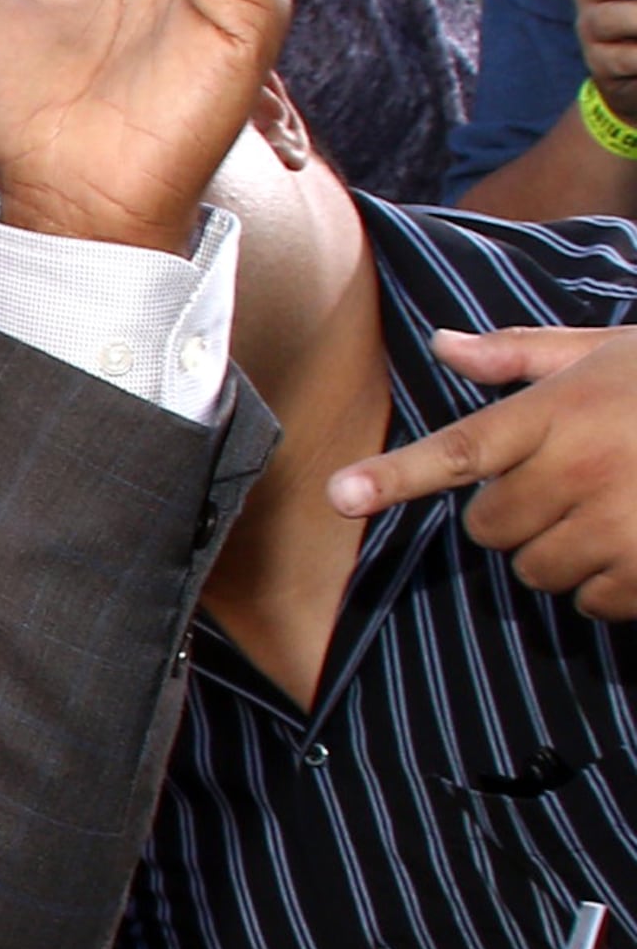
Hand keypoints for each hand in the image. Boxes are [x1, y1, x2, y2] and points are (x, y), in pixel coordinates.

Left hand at [325, 326, 636, 611]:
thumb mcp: (608, 352)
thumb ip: (522, 357)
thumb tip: (443, 346)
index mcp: (561, 413)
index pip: (461, 450)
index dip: (396, 477)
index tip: (339, 495)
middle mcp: (581, 470)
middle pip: (490, 529)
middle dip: (515, 516)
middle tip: (567, 485)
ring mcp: (618, 525)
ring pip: (537, 571)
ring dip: (559, 553)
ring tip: (612, 512)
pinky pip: (592, 602)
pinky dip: (605, 587)